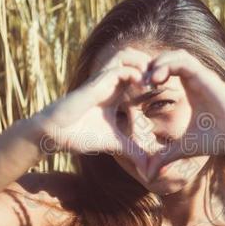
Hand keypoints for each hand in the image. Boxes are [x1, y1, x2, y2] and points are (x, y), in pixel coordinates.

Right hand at [30, 47, 154, 175]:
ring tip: (153, 82)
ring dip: (143, 65)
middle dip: (153, 66)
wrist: (56, 134)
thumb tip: (149, 170)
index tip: (168, 90)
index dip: (155, 78)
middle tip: (164, 81)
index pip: (140, 73)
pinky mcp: (96, 83)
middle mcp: (111, 82)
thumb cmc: (81, 135)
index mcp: (117, 92)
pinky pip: (119, 68)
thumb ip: (133, 151)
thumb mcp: (115, 144)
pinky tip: (142, 86)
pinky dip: (134, 73)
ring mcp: (104, 80)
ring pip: (128, 56)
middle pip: (137, 58)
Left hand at [142, 49, 224, 180]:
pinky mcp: (207, 77)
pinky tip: (157, 80)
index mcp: (191, 89)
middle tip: (141, 82)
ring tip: (149, 80)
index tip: (141, 89)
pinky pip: (184, 61)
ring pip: (177, 55)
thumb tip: (148, 174)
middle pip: (171, 57)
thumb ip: (165, 156)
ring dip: (159, 62)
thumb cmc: (216, 141)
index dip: (153, 74)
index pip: (170, 69)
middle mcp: (197, 79)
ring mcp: (203, 76)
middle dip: (153, 65)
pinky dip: (168, 65)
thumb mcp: (182, 148)